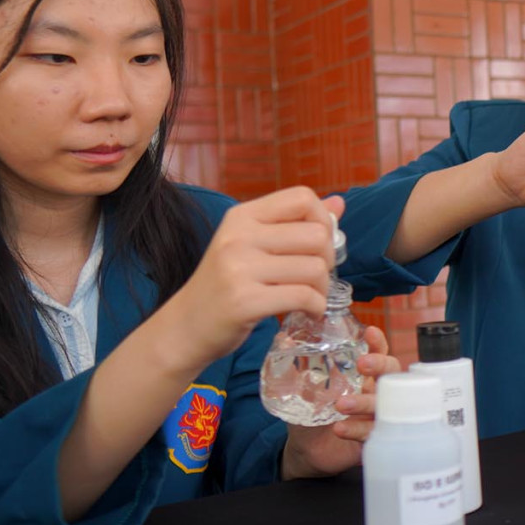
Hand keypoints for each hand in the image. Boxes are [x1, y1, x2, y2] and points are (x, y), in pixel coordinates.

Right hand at [161, 187, 342, 372]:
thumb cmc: (226, 284)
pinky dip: (317, 307)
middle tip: (316, 277)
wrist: (186, 326)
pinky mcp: (245, 301)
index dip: (324, 220)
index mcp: (242, 216)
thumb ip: (295, 223)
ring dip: (323, 288)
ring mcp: (239, 268)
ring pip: (315, 268)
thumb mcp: (253, 245)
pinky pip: (304, 297)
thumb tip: (338, 203)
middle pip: (316, 235)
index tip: (319, 244)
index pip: (302, 198)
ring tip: (311, 297)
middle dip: (328, 260)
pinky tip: (308, 312)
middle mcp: (239, 237)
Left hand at [281, 325, 396, 478]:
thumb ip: (298, 367)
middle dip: (380, 365)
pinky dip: (356, 429)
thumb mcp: (303, 389)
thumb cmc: (312, 415)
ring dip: (364, 401)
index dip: (378, 343)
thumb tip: (284, 338)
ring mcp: (376, 416)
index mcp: (363, 377)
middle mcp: (374, 393)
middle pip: (391, 374)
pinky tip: (339, 428)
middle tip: (362, 364)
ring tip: (341, 404)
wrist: (308, 450)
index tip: (370, 333)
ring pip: (384, 405)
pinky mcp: (372, 438)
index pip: (378, 354)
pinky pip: (372, 432)